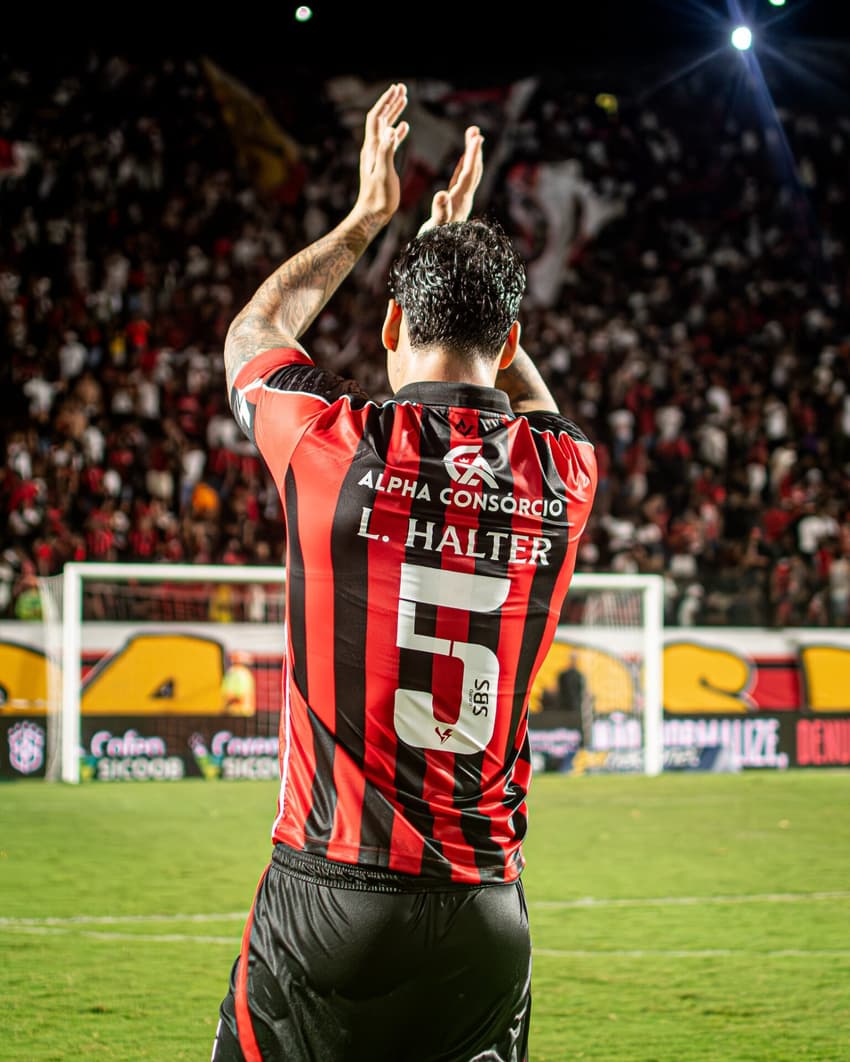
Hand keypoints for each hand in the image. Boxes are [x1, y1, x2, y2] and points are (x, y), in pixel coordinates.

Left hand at [354, 83, 409, 225]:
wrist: (371, 215)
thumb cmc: (379, 198)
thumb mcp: (384, 174)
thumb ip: (387, 151)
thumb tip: (392, 128)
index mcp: (373, 148)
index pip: (377, 117)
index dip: (386, 102)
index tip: (397, 89)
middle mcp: (372, 149)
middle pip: (380, 119)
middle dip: (390, 102)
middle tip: (401, 89)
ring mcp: (376, 156)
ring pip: (385, 128)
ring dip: (394, 113)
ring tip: (404, 101)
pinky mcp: (382, 164)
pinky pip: (390, 142)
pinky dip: (397, 131)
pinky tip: (404, 128)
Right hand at [418, 125, 484, 233]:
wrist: (440, 257)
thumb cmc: (436, 242)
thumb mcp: (436, 226)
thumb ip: (440, 211)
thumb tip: (441, 194)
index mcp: (460, 201)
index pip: (469, 174)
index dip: (473, 155)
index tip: (477, 136)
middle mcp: (464, 199)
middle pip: (473, 170)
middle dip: (474, 150)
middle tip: (474, 130)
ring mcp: (461, 201)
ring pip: (470, 173)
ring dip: (471, 155)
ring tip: (473, 136)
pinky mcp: (455, 203)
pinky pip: (462, 180)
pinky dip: (463, 167)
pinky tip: (464, 159)